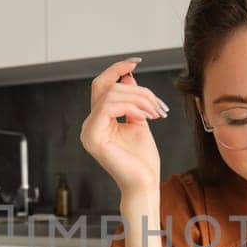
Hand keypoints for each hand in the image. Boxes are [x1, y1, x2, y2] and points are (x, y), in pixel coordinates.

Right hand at [79, 58, 171, 196]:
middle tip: (158, 104)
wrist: (145, 184)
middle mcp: (90, 125)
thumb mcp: (139, 121)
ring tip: (156, 112)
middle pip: (106, 87)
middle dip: (136, 89)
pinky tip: (146, 116)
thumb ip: (132, 101)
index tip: (136, 62)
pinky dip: (131, 106)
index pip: (102, 86)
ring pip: (110, 95)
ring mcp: (88, 131)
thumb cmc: (142, 160)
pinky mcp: (93, 137)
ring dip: (139, 98)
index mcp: (98, 121)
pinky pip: (108, 107)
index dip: (117, 69)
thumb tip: (128, 77)